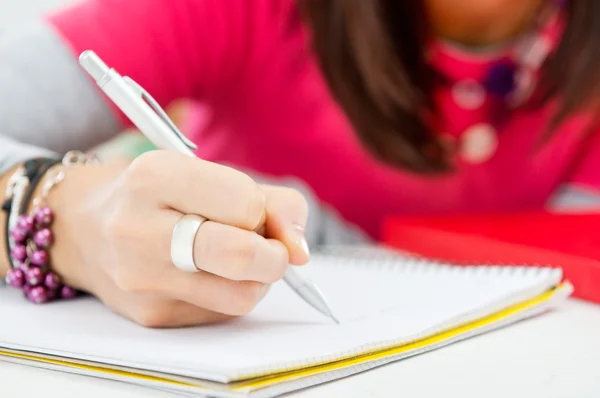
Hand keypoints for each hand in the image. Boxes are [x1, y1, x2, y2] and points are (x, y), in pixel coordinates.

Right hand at [44, 151, 309, 326]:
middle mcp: (138, 229)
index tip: (255, 212)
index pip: (246, 204)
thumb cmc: (155, 194)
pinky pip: (221, 313)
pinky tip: (208, 274)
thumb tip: (301, 251)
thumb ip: (270, 201)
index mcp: (154, 177)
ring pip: (241, 296)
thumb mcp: (205, 173)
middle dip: (276, 255)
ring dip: (257, 278)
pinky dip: (230, 292)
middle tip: (273, 250)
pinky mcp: (149, 313)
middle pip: (243, 257)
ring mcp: (140, 278)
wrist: (81, 226)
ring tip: (237, 259)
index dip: (263, 212)